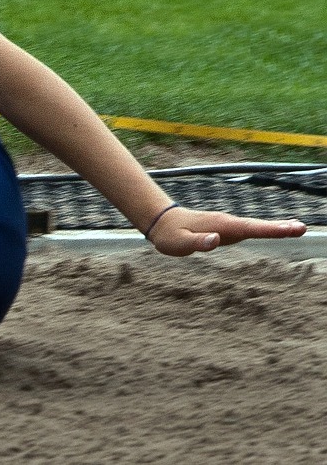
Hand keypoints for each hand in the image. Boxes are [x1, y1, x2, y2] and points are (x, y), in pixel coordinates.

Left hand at [147, 205, 306, 255]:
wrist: (162, 222)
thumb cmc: (170, 235)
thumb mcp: (179, 242)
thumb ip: (197, 242)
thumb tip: (216, 240)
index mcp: (220, 225)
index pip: (249, 228)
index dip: (270, 229)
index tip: (290, 229)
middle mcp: (227, 223)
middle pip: (257, 226)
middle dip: (280, 227)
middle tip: (303, 228)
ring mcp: (228, 226)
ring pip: (256, 227)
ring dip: (277, 228)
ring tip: (298, 229)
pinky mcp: (227, 230)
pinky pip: (250, 230)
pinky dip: (267, 230)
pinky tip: (279, 231)